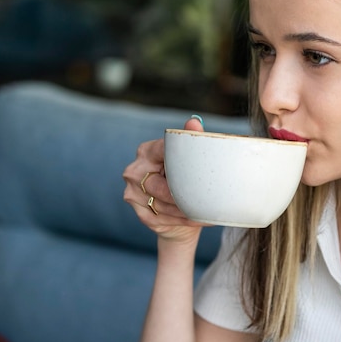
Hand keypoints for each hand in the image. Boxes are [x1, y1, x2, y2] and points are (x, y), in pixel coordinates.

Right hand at [123, 116, 207, 243]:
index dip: (182, 162)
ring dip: (187, 209)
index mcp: (146, 151)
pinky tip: (198, 218)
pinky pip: (165, 218)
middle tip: (206, 195)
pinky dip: (184, 220)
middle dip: (185, 192)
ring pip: (165, 203)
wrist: (178, 214)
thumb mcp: (188, 158)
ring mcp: (133, 194)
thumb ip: (192, 138)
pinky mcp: (142, 214)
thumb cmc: (184, 178)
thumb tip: (194, 121)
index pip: (164, 151)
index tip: (198, 169)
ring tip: (206, 208)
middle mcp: (134, 171)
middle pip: (163, 184)